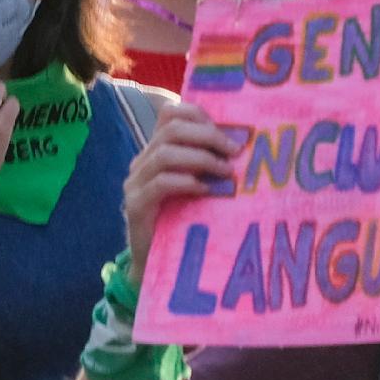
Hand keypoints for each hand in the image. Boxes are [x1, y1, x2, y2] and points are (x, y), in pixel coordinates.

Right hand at [122, 99, 238, 281]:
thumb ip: (208, 166)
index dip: (199, 115)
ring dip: (201, 159)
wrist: (157, 265)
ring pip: (165, 154)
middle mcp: (142, 162)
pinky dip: (187, 182)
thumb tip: (244, 146)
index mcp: (156, 152)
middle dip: (208, 136)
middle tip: (235, 152)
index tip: (229, 133)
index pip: (170, 114)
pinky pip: (160, 183)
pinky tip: (206, 190)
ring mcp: (135, 183)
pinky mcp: (136, 206)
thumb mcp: (197, 188)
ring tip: (226, 174)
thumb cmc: (184, 223)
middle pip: (170, 130)